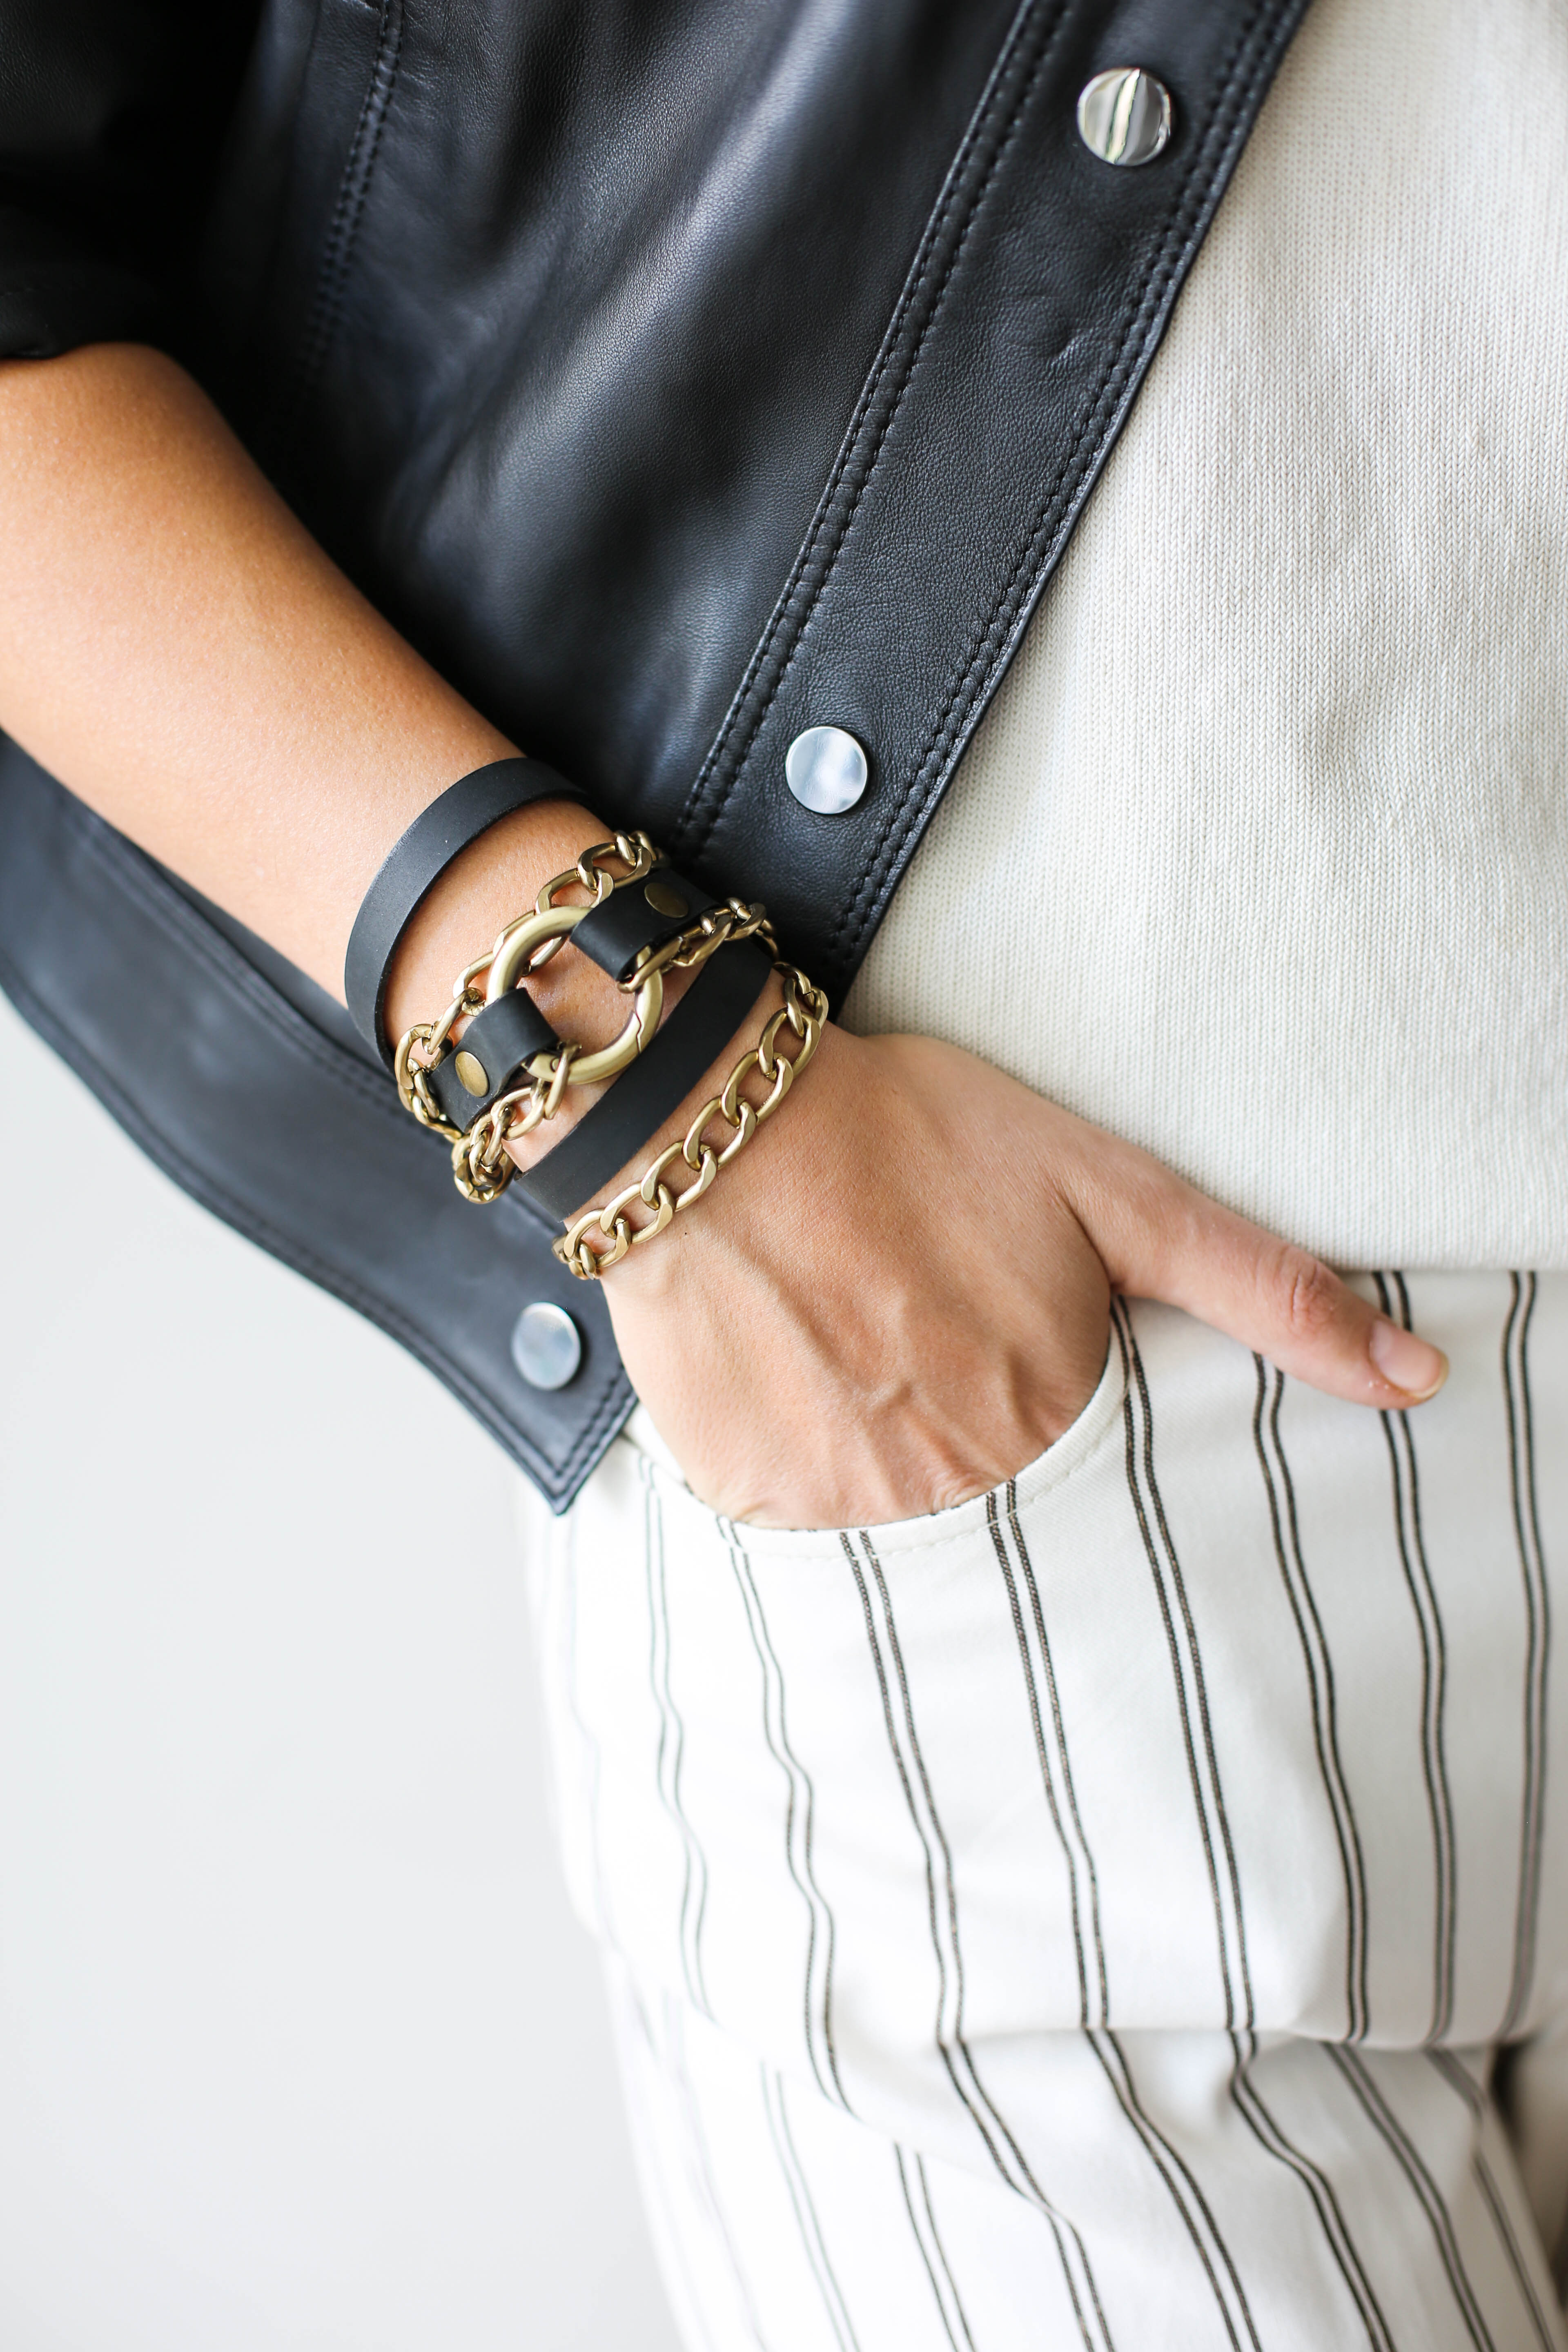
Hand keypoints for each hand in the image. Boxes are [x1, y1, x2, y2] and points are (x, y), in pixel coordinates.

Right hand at [592, 1024, 1448, 1528]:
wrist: (715, 1125)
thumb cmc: (917, 1140)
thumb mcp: (1114, 1193)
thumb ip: (1264, 1286)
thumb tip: (1417, 1378)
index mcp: (1048, 1422)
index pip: (1106, 1496)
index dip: (1061, 1418)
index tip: (1013, 1355)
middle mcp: (951, 1490)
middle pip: (1003, 1511)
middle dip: (974, 1431)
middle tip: (925, 1334)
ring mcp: (843, 1509)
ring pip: (903, 1523)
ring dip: (892, 1450)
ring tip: (858, 1341)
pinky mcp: (749, 1500)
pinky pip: (805, 1519)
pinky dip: (811, 1457)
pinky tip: (799, 1367)